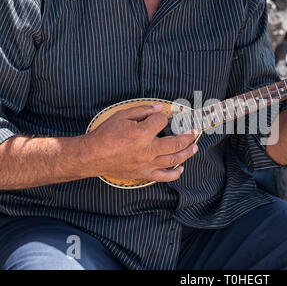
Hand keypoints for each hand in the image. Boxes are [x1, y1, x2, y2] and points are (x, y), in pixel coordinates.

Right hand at [83, 105, 197, 181]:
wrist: (92, 156)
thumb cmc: (105, 135)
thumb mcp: (122, 116)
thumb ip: (142, 111)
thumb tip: (158, 109)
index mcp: (142, 133)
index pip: (161, 122)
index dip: (162, 117)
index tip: (160, 117)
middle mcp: (147, 150)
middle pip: (176, 143)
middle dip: (188, 136)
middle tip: (194, 131)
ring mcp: (147, 163)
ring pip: (174, 160)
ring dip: (187, 153)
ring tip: (195, 147)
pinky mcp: (144, 173)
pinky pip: (163, 176)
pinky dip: (175, 174)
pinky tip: (181, 168)